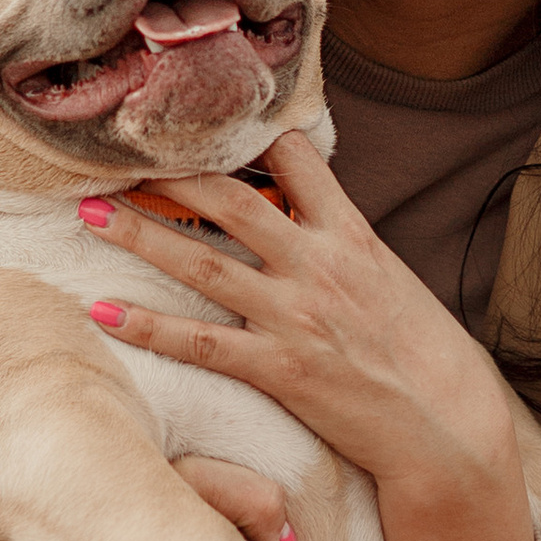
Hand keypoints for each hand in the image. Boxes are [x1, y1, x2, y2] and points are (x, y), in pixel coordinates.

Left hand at [73, 135, 536, 540]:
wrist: (450, 429)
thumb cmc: (426, 360)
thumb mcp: (393, 283)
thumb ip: (345, 246)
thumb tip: (308, 218)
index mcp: (352, 236)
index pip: (298, 157)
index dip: (247, 129)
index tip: (197, 111)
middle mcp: (319, 265)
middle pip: (230, 199)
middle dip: (169, 171)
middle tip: (115, 151)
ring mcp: (297, 316)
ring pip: (202, 260)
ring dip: (139, 234)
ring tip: (90, 211)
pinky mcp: (281, 370)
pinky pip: (199, 342)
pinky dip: (147, 327)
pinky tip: (102, 312)